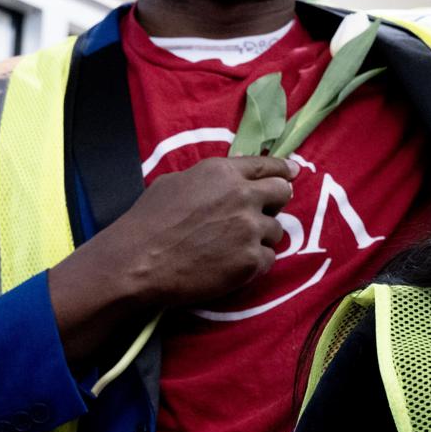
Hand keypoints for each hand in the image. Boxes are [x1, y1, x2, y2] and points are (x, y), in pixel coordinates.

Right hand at [49, 156, 296, 364]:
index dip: (282, 170)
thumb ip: (210, 180)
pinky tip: (232, 265)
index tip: (292, 173)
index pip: (268, 166)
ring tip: (233, 246)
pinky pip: (268, 259)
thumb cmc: (148, 222)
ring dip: (261, 237)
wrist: (138, 262)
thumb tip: (226, 183)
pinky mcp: (252, 260)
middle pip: (283, 194)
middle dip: (276, 202)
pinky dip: (255, 262)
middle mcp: (244, 196)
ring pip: (276, 231)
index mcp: (224, 173)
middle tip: (263, 213)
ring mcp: (250, 229)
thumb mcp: (175, 182)